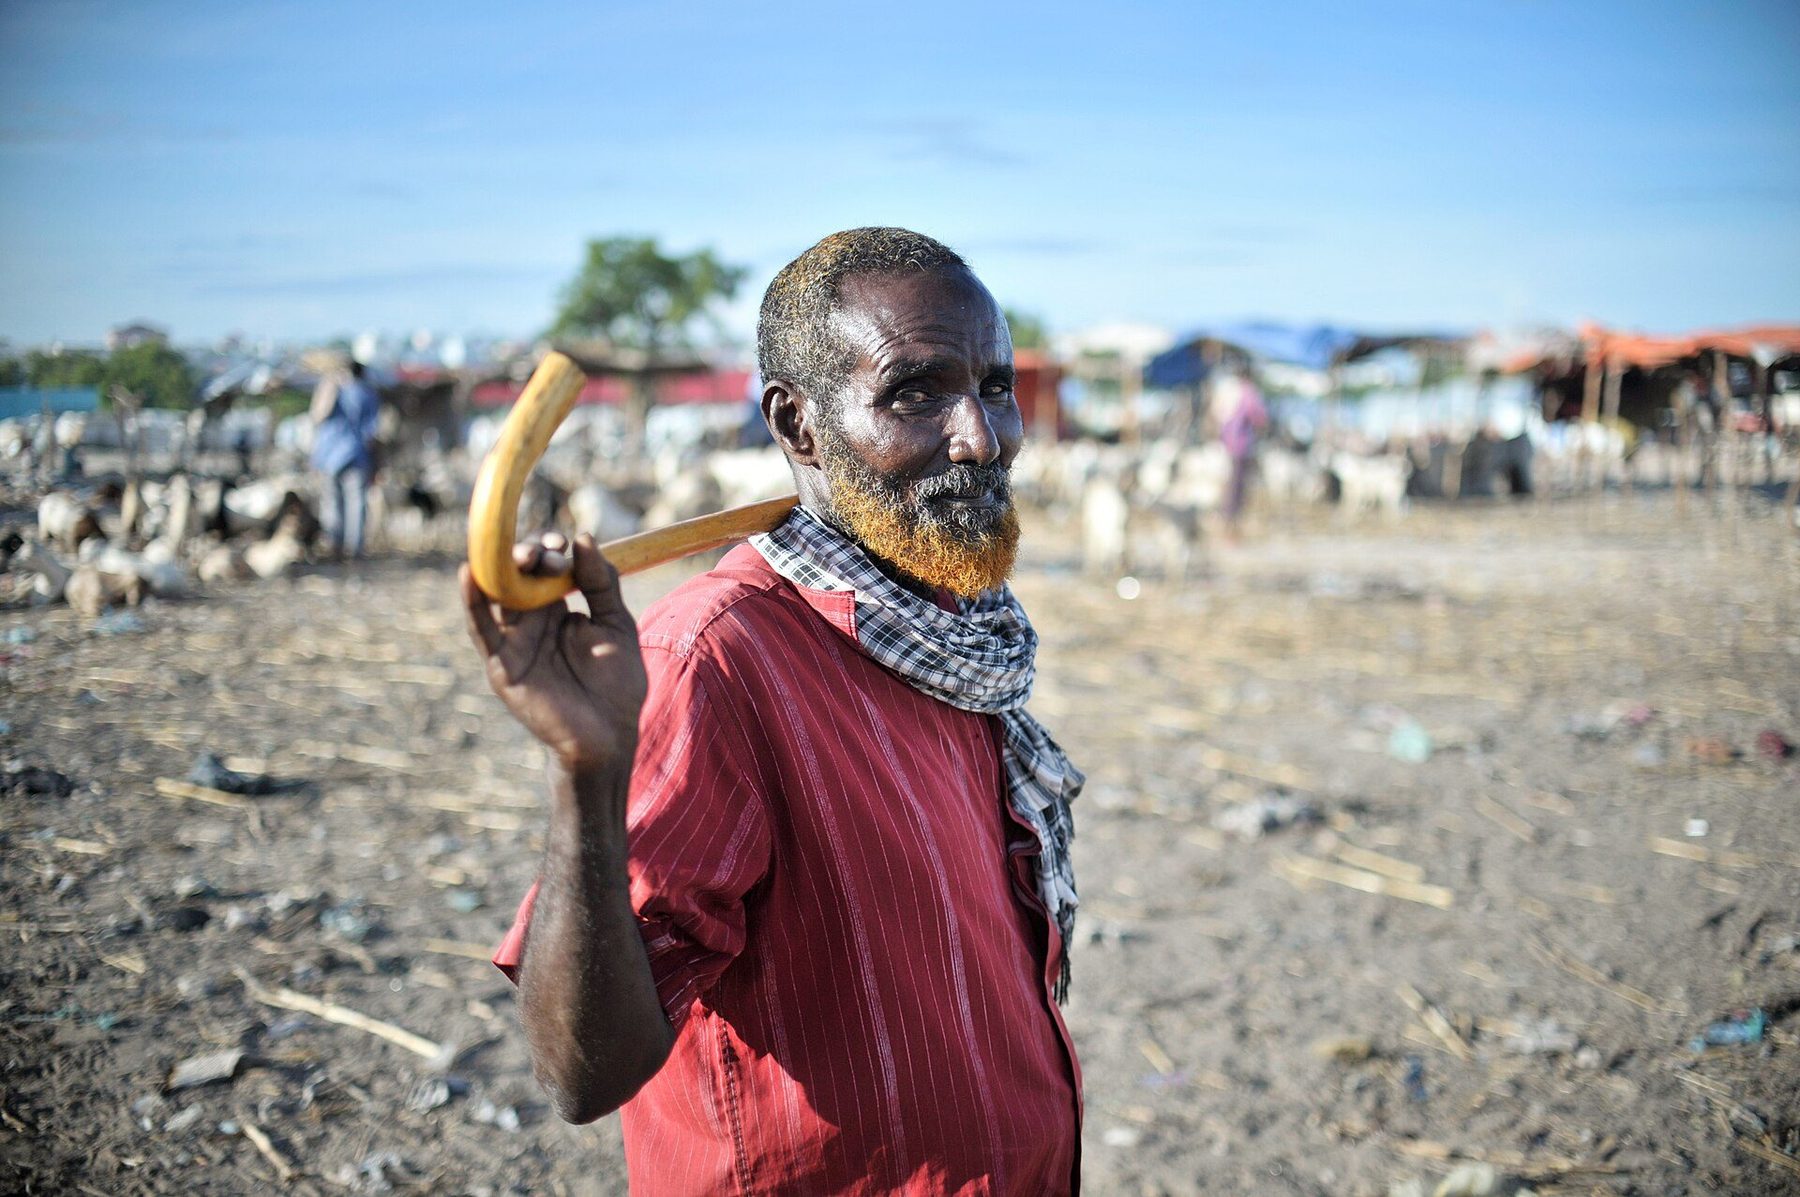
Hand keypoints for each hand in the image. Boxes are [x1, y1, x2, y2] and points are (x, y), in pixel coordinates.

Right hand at [460, 532, 647, 773]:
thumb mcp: (616, 624)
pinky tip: (467, 576)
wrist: (610, 735)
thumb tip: (583, 538)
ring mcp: (513, 641)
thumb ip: (601, 583)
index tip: (563, 542)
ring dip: (502, 570)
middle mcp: (531, 620)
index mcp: (558, 608)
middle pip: (516, 575)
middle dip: (528, 555)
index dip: (549, 549)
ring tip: (520, 554)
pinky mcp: (501, 664)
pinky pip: (481, 629)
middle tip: (546, 551)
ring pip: (496, 595)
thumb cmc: (617, 684)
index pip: (544, 567)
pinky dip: (472, 603)